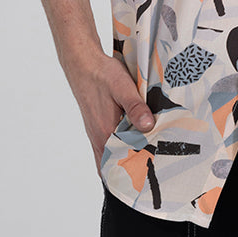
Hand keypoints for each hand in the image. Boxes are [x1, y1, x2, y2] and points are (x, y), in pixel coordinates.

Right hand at [65, 51, 154, 172]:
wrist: (83, 64)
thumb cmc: (102, 75)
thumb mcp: (123, 87)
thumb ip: (135, 107)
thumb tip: (148, 126)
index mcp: (106, 132)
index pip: (122, 163)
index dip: (136, 170)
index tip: (153, 172)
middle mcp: (98, 138)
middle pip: (115, 165)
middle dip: (132, 169)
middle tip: (153, 169)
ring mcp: (95, 134)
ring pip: (109, 158)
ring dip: (124, 161)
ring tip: (145, 161)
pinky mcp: (95, 128)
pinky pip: (105, 149)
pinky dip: (116, 153)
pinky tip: (130, 147)